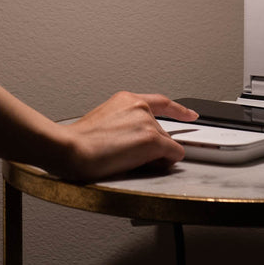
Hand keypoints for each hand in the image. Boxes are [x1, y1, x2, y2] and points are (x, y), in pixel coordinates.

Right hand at [54, 92, 198, 182]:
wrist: (72, 149)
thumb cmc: (78, 141)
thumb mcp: (103, 121)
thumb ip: (125, 123)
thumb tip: (135, 141)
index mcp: (125, 99)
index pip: (160, 102)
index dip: (179, 110)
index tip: (191, 114)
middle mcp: (140, 107)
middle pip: (163, 132)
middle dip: (154, 147)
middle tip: (129, 156)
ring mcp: (147, 123)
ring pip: (167, 145)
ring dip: (155, 156)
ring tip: (127, 160)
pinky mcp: (152, 140)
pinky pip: (174, 155)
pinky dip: (164, 163)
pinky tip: (143, 165)